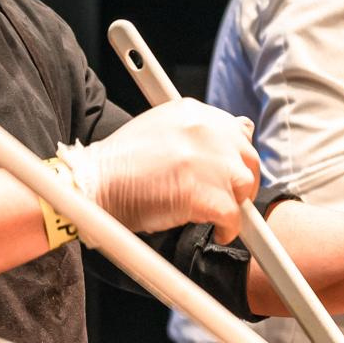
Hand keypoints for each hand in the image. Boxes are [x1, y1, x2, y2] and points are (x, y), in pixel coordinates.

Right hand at [60, 100, 259, 242]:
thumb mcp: (159, 128)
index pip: (236, 130)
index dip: (235, 157)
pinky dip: (229, 228)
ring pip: (243, 185)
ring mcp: (205, 160)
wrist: (96, 184)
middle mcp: (204, 129)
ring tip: (220, 217)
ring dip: (236, 204)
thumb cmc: (121, 165)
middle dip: (242, 182)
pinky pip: (234, 215)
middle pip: (247, 157)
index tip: (230, 174)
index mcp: (193, 111)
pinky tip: (218, 231)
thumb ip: (195, 132)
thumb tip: (234, 135)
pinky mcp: (204, 192)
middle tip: (232, 199)